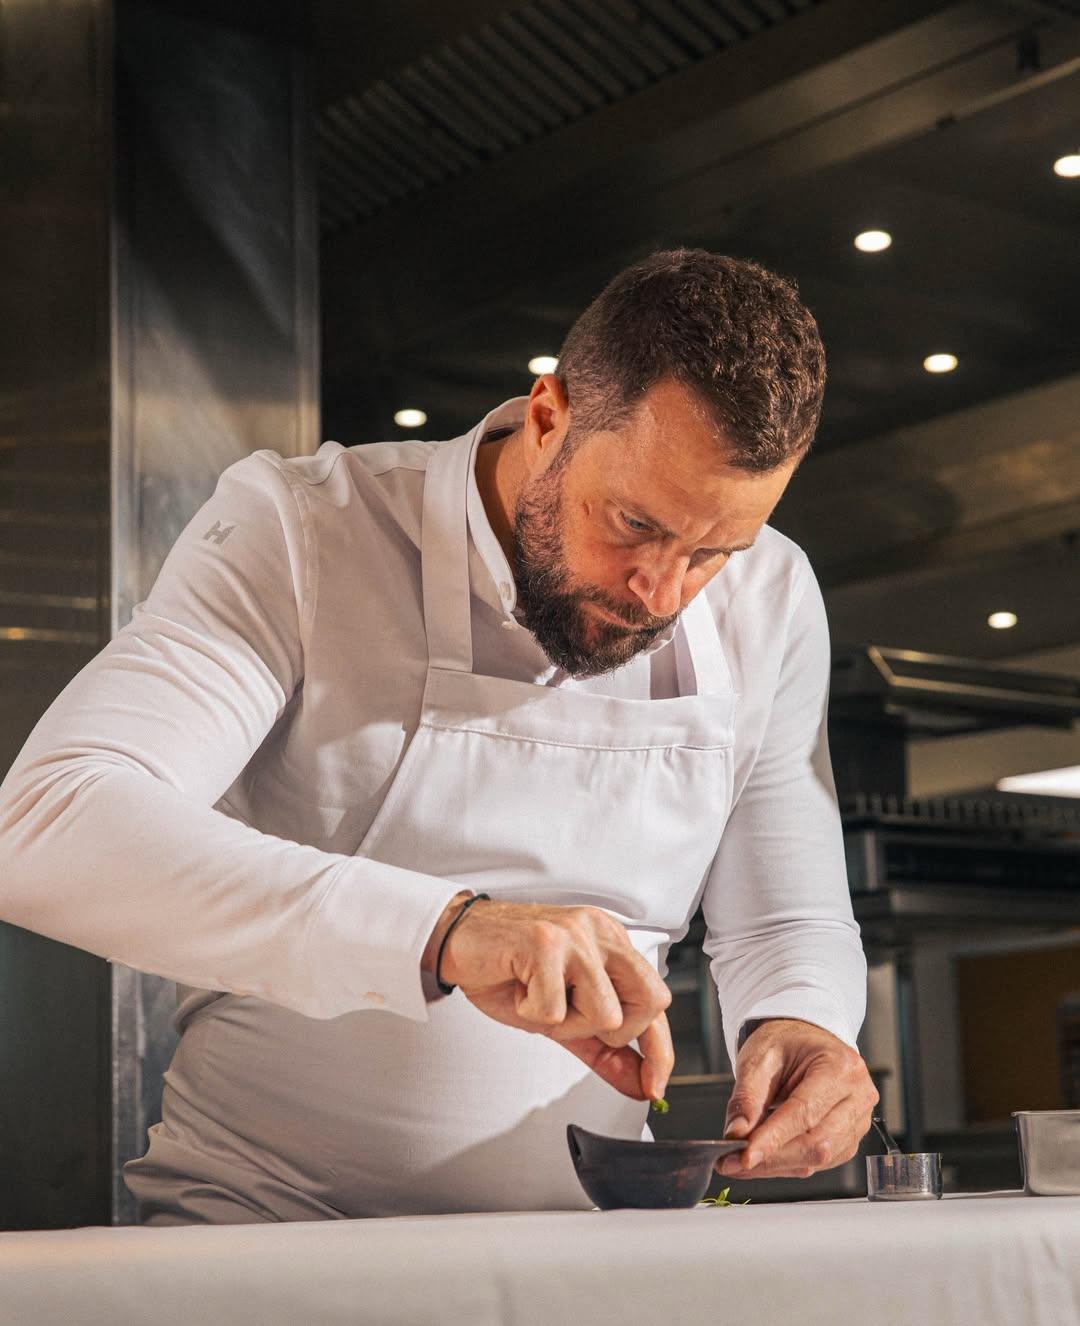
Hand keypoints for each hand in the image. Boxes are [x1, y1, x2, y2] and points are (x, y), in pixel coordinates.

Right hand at [422, 893, 673, 1101]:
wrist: (457, 939)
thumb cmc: (508, 970)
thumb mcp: (563, 1014)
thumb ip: (604, 1048)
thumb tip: (641, 1083)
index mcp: (611, 943)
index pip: (655, 1000)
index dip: (660, 1049)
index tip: (654, 1085)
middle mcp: (600, 933)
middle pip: (650, 1001)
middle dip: (614, 1032)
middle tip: (574, 1021)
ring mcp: (575, 934)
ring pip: (605, 1013)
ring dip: (566, 1024)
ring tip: (539, 1000)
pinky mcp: (545, 941)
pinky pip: (555, 1009)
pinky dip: (531, 1013)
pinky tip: (518, 989)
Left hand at [716, 1018, 877, 1178]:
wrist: (805, 1042)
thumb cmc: (786, 1044)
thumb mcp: (759, 1057)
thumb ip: (747, 1096)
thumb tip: (736, 1135)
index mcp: (840, 1066)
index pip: (804, 1112)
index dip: (773, 1139)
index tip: (743, 1157)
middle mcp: (858, 1096)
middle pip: (816, 1143)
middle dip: (771, 1158)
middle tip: (732, 1163)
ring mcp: (858, 1120)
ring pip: (818, 1158)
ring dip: (776, 1165)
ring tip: (740, 1160)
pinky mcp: (850, 1139)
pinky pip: (819, 1162)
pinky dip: (788, 1164)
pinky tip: (764, 1157)